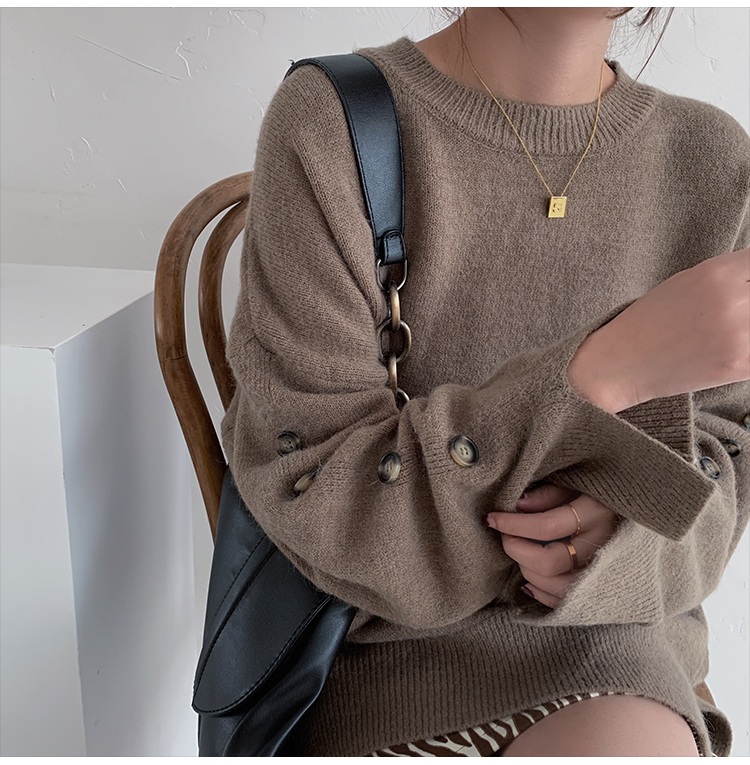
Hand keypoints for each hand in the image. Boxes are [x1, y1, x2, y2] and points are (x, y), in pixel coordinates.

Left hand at [484, 482, 621, 608]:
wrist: (637, 507)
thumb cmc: (598, 490)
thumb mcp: (577, 480)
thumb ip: (548, 493)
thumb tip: (518, 504)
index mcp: (598, 513)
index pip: (547, 526)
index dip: (513, 524)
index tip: (492, 518)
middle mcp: (604, 546)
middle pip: (550, 562)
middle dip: (516, 549)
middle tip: (503, 534)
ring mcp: (605, 570)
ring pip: (558, 586)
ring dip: (527, 571)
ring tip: (517, 551)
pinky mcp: (602, 587)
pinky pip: (568, 602)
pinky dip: (542, 593)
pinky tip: (528, 580)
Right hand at [567, 246, 749, 411]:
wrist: (620, 364)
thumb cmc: (651, 321)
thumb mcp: (689, 280)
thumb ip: (733, 273)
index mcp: (717, 273)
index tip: (745, 287)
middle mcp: (732, 300)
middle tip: (737, 312)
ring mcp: (740, 335)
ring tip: (733, 330)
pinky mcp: (742, 365)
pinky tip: (733, 349)